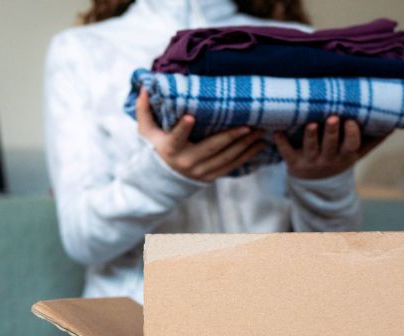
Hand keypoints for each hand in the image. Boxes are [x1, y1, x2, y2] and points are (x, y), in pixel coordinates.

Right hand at [136, 89, 264, 181]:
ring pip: (226, 158)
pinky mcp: (211, 177)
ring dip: (244, 145)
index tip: (190, 116)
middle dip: (231, 137)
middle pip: (211, 148)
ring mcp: (200, 172)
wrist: (161, 181)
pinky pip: (231, 166)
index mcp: (170, 149)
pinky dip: (247, 156)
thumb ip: (144, 110)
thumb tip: (145, 86)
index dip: (183, 128)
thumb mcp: (146, 132)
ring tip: (259, 132)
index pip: (176, 138)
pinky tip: (259, 146)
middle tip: (248, 125)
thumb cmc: (155, 149)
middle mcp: (187, 162)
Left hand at [273, 116, 389, 179]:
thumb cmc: (339, 157)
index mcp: (344, 155)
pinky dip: (281, 141)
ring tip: (311, 124)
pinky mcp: (293, 161)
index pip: (350, 146)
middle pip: (330, 146)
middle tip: (332, 117)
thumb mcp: (357, 152)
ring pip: (310, 148)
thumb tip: (396, 121)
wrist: (314, 182)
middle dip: (331, 132)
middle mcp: (328, 159)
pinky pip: (286, 152)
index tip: (351, 121)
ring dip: (310, 136)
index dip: (351, 134)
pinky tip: (276, 130)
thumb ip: (374, 138)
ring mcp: (310, 160)